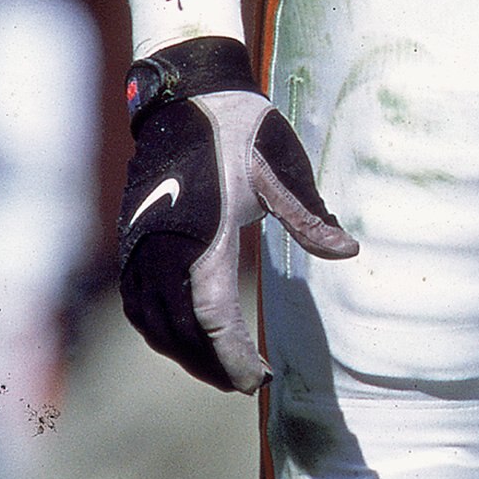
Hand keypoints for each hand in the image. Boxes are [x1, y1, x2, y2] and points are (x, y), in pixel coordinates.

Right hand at [119, 35, 355, 391]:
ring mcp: (140, 243)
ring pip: (152, 320)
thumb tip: (348, 252)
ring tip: (221, 368)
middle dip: (211, 364)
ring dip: (184, 351)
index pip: (211, 315)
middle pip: (178, 329)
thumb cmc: (241, 129)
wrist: (187, 94)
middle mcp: (162, 245)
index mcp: (203, 232)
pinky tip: (185, 336)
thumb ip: (309, 215)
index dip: (232, 356)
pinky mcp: (130, 238)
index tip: (258, 380)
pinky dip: (158, 329)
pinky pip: (136, 301)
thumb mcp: (280, 167)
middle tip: (247, 383)